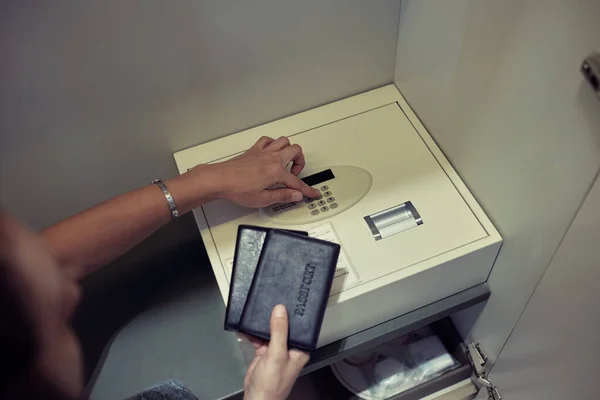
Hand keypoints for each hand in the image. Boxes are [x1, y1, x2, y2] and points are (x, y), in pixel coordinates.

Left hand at [193, 136, 319, 207]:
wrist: (220, 180)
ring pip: (284, 141)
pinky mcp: (254, 150)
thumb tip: (296, 195)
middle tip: (296, 175)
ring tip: (287, 162)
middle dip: (301, 163)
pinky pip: (268, 140)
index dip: (307, 190)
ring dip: (289, 150)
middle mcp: (272, 158)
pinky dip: (273, 144)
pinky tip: (272, 152)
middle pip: (296, 151)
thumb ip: (282, 196)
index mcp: (276, 171)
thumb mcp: (263, 199)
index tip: (313, 193)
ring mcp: (263, 152)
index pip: (297, 182)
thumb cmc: (237, 188)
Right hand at [243, 305, 309, 399]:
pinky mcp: (264, 353)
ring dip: (261, 325)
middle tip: (268, 303)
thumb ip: (279, 331)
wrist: (256, 398)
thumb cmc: (272, 384)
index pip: (299, 327)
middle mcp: (289, 348)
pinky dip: (252, 334)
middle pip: (283, 327)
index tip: (286, 301)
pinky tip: (246, 328)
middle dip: (275, 317)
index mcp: (299, 349)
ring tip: (255, 314)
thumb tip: (280, 311)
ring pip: (269, 332)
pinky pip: (259, 339)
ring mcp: (276, 351)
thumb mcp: (277, 354)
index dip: (293, 314)